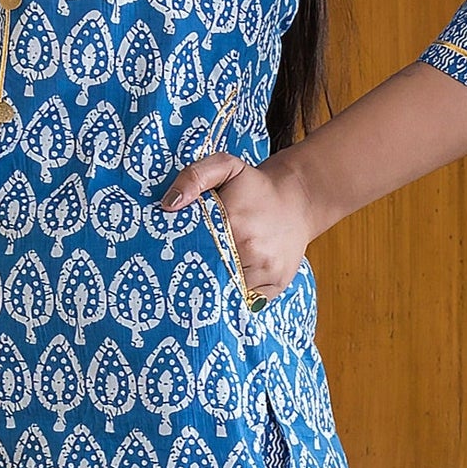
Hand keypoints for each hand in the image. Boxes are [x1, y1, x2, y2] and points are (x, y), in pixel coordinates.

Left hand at [159, 150, 312, 302]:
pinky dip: (238, 296)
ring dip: (218, 288)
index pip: (197, 252)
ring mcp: (268, 271)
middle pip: (212, 276)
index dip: (184, 258)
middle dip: (199, 276)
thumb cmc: (254, 186)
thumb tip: (169, 204)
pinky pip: (250, 300)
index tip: (173, 261)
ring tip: (209, 279)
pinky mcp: (278, 284)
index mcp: (235, 224)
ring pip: (230, 292)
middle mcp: (254, 252)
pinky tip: (231, 284)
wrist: (297, 199)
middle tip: (188, 273)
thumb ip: (194, 177)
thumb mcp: (224, 166)